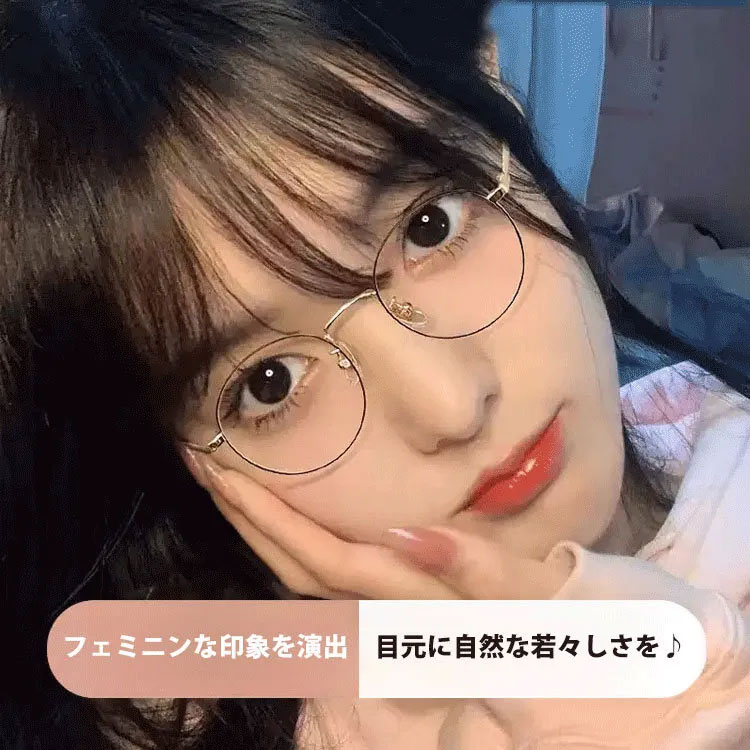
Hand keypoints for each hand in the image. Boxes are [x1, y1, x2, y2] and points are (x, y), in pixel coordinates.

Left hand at [183, 449, 573, 600]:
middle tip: (203, 459)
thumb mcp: (532, 592)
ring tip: (223, 478)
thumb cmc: (556, 613)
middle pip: (293, 569)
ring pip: (297, 576)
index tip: (225, 472)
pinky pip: (317, 575)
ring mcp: (379, 611)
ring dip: (254, 527)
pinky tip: (271, 512)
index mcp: (413, 600)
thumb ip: (475, 568)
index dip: (270, 520)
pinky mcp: (383, 604)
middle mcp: (384, 609)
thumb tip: (409, 533)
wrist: (567, 652)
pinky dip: (284, 541)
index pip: (323, 560)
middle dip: (243, 516)